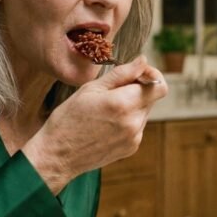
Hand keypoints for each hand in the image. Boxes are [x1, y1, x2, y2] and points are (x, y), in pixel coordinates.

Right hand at [22, 56, 166, 191]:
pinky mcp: (131, 147)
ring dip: (132, 105)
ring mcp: (134, 137)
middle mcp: (134, 123)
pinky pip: (137, 126)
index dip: (151, 75)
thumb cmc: (68, 118)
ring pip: (144, 111)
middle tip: (113, 89)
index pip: (158, 86)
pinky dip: (127, 120)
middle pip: (151, 98)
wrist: (57, 155)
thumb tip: (143, 61)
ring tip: (105, 109)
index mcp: (124, 104)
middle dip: (138, 89)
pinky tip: (106, 123)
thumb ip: (122, 73)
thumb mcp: (91, 89)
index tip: (137, 72)